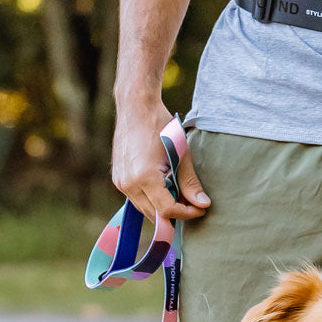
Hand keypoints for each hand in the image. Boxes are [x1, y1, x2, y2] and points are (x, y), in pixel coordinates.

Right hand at [111, 103, 209, 221]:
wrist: (136, 107)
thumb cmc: (160, 126)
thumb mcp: (181, 154)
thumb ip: (190, 182)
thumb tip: (203, 204)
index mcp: (145, 177)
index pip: (167, 210)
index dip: (186, 213)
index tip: (200, 208)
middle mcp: (128, 183)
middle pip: (155, 215)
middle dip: (176, 213)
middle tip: (193, 204)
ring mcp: (121, 182)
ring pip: (145, 210)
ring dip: (164, 209)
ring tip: (181, 196)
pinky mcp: (118, 179)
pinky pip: (137, 200)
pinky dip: (152, 200)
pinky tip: (166, 189)